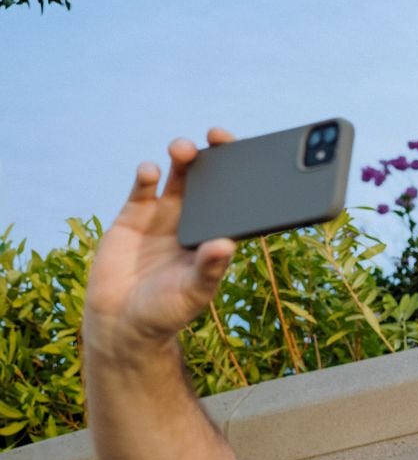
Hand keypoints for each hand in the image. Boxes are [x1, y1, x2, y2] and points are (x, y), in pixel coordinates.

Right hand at [84, 131, 237, 360]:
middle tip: (218, 136)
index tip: (255, 155)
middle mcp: (195, 218)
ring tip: (183, 149)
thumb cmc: (166, 312)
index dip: (247, 175)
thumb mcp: (193, 293)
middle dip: (215, 154)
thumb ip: (208, 270)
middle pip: (210, 178)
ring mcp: (164, 215)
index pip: (238, 198)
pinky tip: (149, 171)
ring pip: (179, 176)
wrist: (122, 323)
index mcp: (218, 234)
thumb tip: (226, 245)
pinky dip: (146, 176)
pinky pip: (143, 188)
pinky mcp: (133, 216)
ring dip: (183, 157)